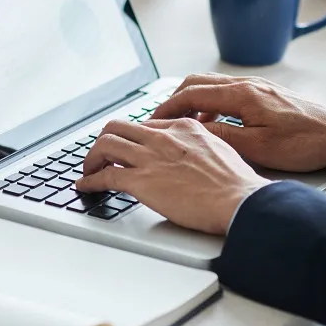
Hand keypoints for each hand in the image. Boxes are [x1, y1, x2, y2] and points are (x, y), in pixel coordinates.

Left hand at [76, 118, 270, 234]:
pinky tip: (86, 186)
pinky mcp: (141, 182)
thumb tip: (191, 156)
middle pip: (117, 127)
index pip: (144, 125)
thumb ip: (199, 146)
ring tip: (89, 170)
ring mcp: (150, 158)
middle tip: (102, 155)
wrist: (239, 200)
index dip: (131, 137)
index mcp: (183, 128)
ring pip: (105, 145)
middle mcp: (163, 138)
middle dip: (105, 141)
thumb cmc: (236, 184)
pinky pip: (105, 176)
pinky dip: (90, 181)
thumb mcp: (219, 150)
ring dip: (92, 159)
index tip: (126, 147)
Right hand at [149, 74, 325, 171]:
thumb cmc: (307, 142)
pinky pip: (227, 92)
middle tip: (161, 120)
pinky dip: (211, 104)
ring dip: (192, 102)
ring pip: (212, 86)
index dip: (166, 107)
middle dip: (174, 100)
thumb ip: (222, 135)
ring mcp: (257, 87)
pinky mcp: (265, 94)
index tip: (151, 120)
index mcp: (242, 94)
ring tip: (183, 125)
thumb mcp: (258, 146)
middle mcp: (248, 84)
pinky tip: (214, 124)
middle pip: (197, 82)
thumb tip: (193, 130)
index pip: (191, 93)